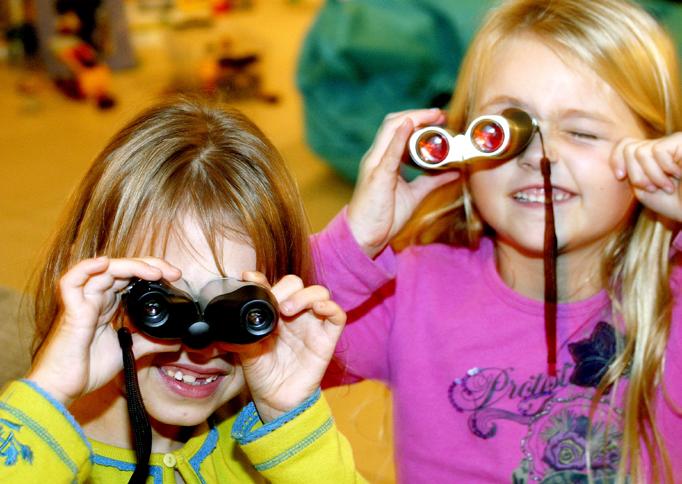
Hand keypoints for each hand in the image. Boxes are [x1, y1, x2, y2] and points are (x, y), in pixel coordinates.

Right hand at [27, 257, 181, 405]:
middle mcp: (96, 298)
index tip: (175, 277)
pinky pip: (71, 282)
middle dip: (149, 265)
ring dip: (131, 266)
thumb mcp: (129, 351)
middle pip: (122, 268)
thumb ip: (150, 342)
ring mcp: (83, 302)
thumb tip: (176, 340)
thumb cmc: (87, 369)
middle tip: (173, 273)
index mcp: (108, 304)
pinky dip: (86, 268)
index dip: (152, 271)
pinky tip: (104, 263)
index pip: (131, 276)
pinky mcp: (71, 311)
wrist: (64, 389)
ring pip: (104, 270)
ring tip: (154, 272)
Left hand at [237, 272, 345, 421]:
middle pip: (297, 284)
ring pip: (319, 293)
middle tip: (274, 305)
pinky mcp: (327, 338)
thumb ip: (241, 332)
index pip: (272, 285)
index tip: (249, 279)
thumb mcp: (246, 350)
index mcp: (274, 312)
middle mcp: (294, 314)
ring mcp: (312, 324)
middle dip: (285, 289)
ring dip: (304, 295)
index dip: (262, 279)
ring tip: (289, 310)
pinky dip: (330, 307)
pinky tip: (317, 309)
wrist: (274, 400)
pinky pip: (337, 316)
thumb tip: (225, 319)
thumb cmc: (262, 373)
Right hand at [348, 109, 459, 257]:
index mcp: (384, 159)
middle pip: (394, 123)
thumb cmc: (384, 216)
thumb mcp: (414, 194)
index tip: (440, 117)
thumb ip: (431, 181)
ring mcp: (375, 165)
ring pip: (390, 130)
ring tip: (433, 115)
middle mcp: (377, 157)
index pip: (398, 128)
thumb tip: (453, 172)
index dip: (418, 118)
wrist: (365, 236)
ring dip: (413, 118)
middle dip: (418, 114)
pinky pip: (388, 153)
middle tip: (440, 114)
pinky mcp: (377, 177)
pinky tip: (409, 126)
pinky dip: (399, 137)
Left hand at [611, 133, 681, 221]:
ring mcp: (672, 143)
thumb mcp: (642, 188)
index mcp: (649, 157)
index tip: (620, 176)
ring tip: (667, 186)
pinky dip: (664, 169)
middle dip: (636, 174)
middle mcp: (661, 146)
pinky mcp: (681, 140)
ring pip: (639, 152)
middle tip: (652, 188)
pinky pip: (656, 151)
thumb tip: (617, 151)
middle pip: (629, 148)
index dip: (616, 159)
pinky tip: (679, 175)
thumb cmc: (672, 203)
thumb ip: (629, 171)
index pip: (624, 144)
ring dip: (651, 175)